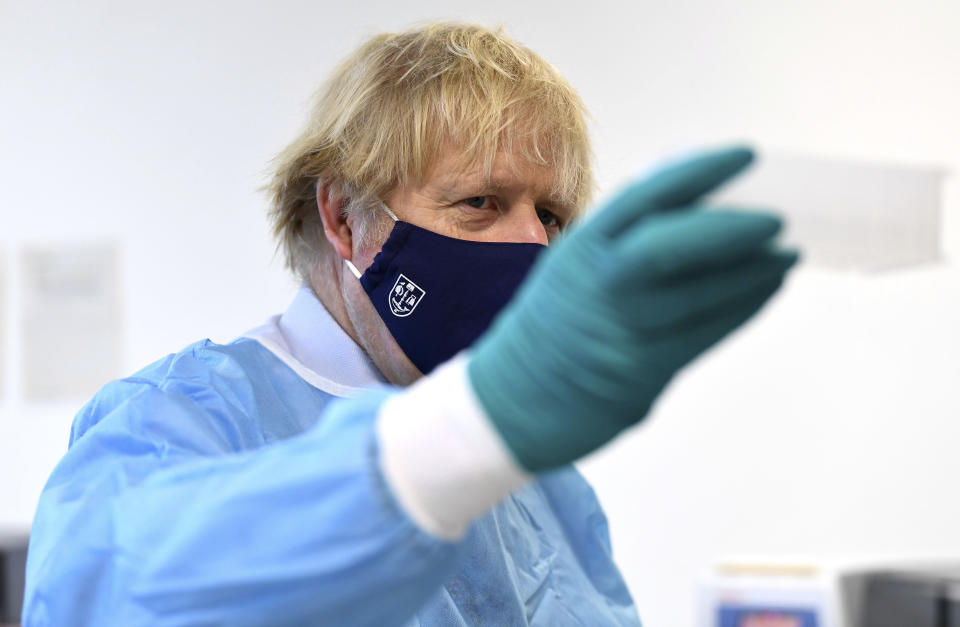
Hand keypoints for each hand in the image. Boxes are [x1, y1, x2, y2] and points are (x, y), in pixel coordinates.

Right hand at [467, 146, 798, 471]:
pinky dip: (744, 307)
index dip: (700, 171)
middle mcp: (596, 285)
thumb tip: (705, 207)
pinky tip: (766, 290)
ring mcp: (617, 331)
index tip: (746, 155)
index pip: (644, 196)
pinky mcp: (640, 372)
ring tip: (787, 255)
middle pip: (670, 246)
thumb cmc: (555, 325)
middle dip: (732, 229)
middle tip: (778, 220)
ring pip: (699, 295)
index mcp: (580, 248)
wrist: (514, 401)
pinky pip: (705, 334)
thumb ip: (624, 240)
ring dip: (754, 272)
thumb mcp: (572, 267)